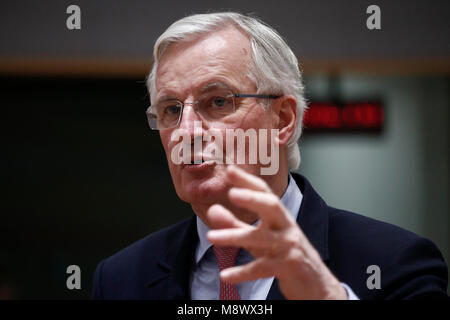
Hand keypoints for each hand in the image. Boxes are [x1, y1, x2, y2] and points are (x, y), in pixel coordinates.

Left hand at [206, 166, 346, 299]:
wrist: (315, 283)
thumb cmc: (284, 255)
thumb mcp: (258, 238)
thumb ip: (234, 224)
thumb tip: (213, 209)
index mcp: (279, 216)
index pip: (264, 193)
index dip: (247, 181)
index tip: (230, 170)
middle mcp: (286, 227)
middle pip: (272, 206)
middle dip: (252, 198)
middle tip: (232, 193)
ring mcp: (289, 247)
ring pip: (261, 238)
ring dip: (234, 236)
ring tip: (211, 237)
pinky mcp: (289, 267)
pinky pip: (262, 268)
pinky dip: (243, 272)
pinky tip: (225, 275)